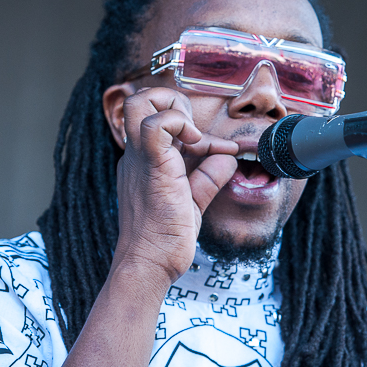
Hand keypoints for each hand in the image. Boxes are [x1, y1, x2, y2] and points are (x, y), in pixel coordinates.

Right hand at [112, 87, 237, 287]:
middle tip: (197, 132)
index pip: (160, 122)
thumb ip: (208, 177)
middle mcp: (137, 155)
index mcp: (144, 161)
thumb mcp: (193, 201)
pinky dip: (179, 124)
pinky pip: (155, 125)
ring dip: (174, 109)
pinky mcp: (151, 167)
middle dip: (173, 101)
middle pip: (138, 101)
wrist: (148, 264)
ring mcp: (139, 159)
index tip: (225, 149)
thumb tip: (229, 155)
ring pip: (139, 103)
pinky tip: (197, 144)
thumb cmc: (166, 239)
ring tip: (194, 138)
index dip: (197, 129)